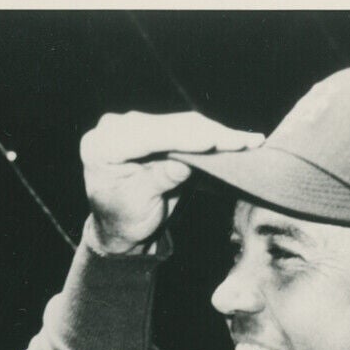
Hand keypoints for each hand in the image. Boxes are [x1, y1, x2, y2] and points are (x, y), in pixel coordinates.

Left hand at [81, 110, 264, 251]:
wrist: (119, 226)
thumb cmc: (123, 220)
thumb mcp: (140, 204)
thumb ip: (160, 179)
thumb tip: (185, 163)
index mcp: (103, 145)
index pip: (150, 136)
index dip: (186, 138)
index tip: (215, 141)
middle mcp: (116, 127)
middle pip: (169, 126)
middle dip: (208, 134)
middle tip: (245, 141)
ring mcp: (134, 125)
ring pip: (181, 124)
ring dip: (214, 133)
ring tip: (246, 140)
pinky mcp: (152, 128)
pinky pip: (184, 128)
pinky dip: (209, 136)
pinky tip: (234, 139)